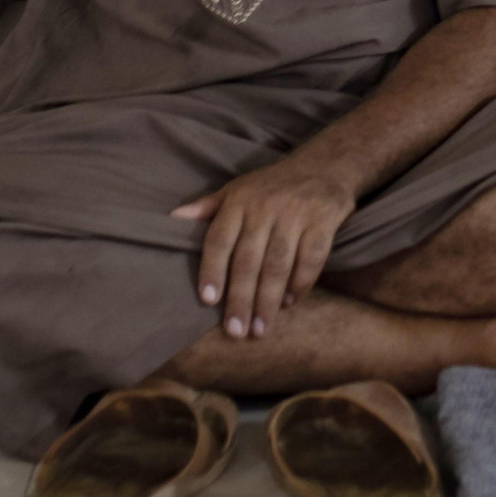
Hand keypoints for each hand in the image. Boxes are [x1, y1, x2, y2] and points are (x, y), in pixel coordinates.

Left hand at [172, 158, 357, 338]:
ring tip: (259, 329)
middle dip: (241, 298)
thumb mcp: (236, 189)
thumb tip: (171, 220)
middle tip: (234, 331)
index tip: (208, 300)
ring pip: (278, 264)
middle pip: (249, 260)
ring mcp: (296, 215)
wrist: (324, 165)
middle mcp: (265, 208)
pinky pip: (311, 259)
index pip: (219, 239)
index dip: (212, 270)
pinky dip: (300, 284)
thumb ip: (206, 208)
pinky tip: (288, 303)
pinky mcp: (323, 222)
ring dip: (268, 300)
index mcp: (239, 201)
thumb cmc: (271, 185)